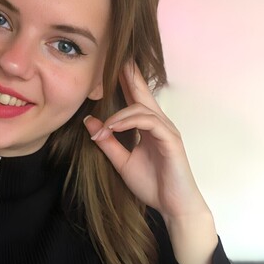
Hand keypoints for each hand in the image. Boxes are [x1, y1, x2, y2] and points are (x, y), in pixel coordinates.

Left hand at [83, 60, 211, 222]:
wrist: (174, 207)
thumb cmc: (153, 185)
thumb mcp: (122, 163)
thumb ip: (108, 143)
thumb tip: (89, 122)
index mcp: (148, 127)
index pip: (135, 99)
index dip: (123, 81)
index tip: (107, 66)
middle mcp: (159, 124)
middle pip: (143, 92)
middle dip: (129, 74)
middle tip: (115, 56)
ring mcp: (166, 130)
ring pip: (142, 108)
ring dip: (119, 113)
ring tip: (103, 123)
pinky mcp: (171, 140)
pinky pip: (149, 123)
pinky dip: (129, 122)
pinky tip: (114, 127)